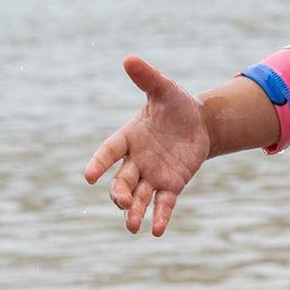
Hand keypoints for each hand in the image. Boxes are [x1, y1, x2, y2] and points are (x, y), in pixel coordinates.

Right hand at [83, 56, 210, 234]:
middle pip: (122, 180)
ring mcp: (152, 175)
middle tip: (121, 202)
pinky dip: (159, 217)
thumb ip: (146, 78)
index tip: (89, 176)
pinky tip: (156, 231)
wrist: (200, 123)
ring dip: (134, 211)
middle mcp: (136, 160)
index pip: (109, 151)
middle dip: (120, 192)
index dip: (100, 163)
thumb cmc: (176, 105)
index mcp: (129, 136)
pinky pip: (163, 204)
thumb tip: (129, 58)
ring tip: (131, 227)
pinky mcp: (171, 185)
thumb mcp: (164, 90)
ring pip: (139, 196)